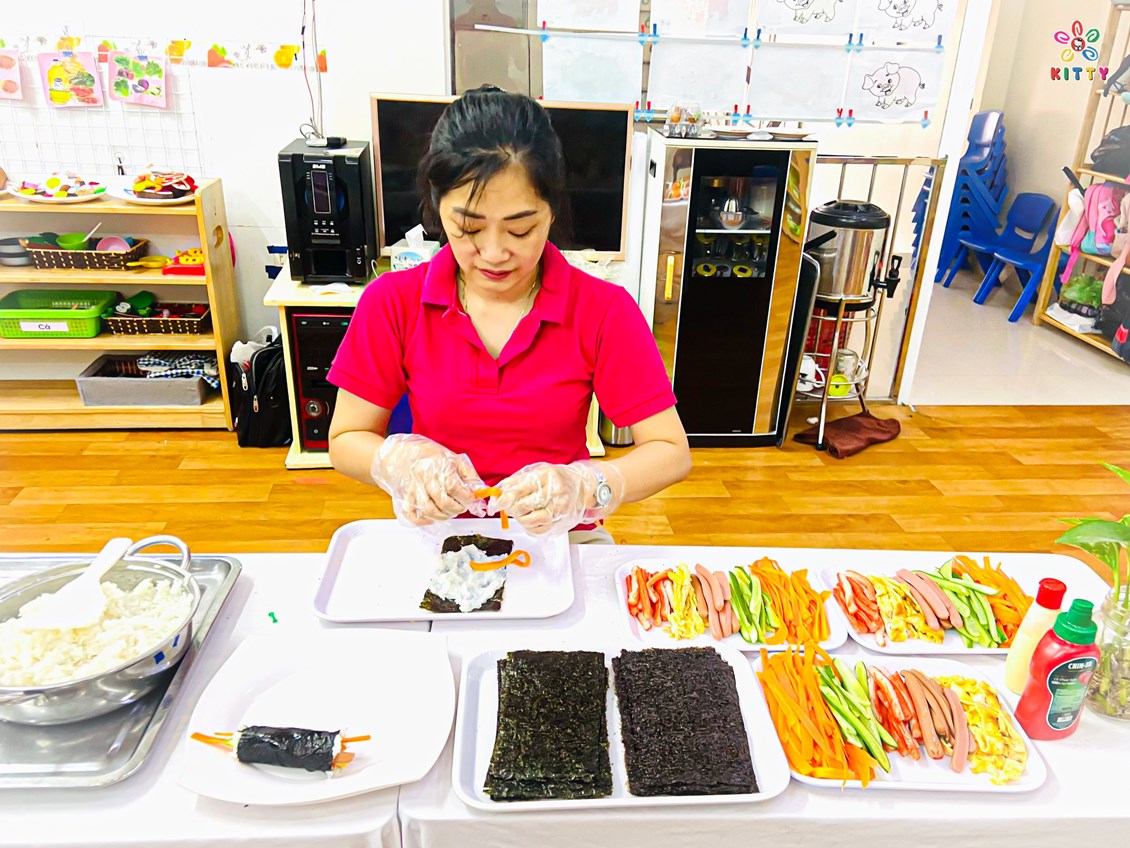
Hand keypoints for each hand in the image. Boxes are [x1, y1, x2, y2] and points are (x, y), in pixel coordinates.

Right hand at [369, 434, 485, 525]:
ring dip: (443, 516)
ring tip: (449, 511)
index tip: (471, 499)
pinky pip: (413, 516)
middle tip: (461, 506)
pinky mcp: (403, 498)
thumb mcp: (453, 458)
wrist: (398, 454)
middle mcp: (424, 478)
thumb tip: (481, 492)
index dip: (467, 498)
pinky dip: (424, 521)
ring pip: (430, 511)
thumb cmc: (428, 455)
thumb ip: (469, 476)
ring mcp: (412, 489)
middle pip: (444, 502)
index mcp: (439, 467)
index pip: (457, 489)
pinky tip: (432, 517)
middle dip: (457, 509)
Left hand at [488, 461, 624, 536]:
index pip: (518, 490)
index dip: (502, 500)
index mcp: (545, 476)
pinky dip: (529, 527)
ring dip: (520, 518)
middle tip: (510, 505)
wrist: (581, 486)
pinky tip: (531, 518)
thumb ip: (514, 482)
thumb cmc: (555, 478)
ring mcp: (558, 510)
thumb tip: (495, 496)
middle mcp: (554, 493)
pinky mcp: (560, 523)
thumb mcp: (535, 472)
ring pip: (528, 521)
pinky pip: (537, 531)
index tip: (494, 504)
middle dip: (510, 508)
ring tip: (522, 511)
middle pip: (521, 507)